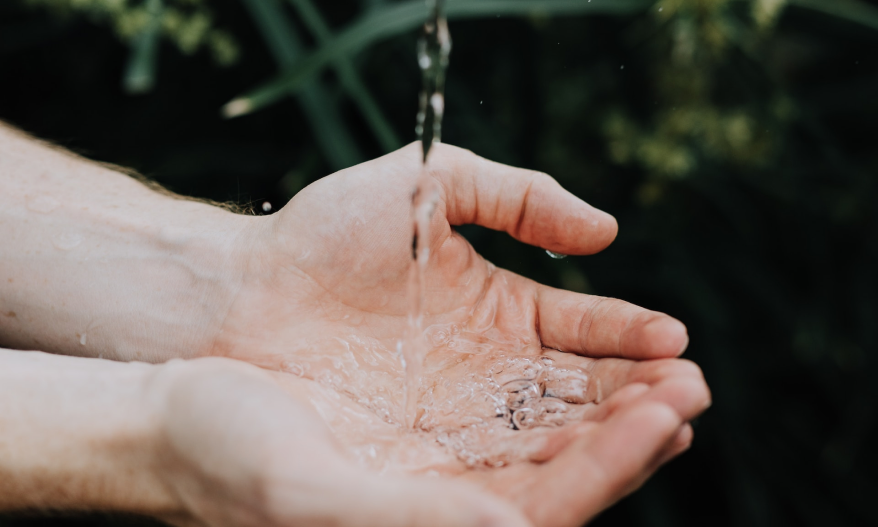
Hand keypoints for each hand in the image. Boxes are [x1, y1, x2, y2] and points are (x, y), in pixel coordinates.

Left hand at [206, 143, 709, 522]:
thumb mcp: (431, 186)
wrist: (242, 294)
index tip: (672, 337)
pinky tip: (589, 455)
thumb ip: (519, 196)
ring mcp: (459, 422)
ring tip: (663, 424)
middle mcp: (490, 377)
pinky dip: (548, 468)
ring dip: (610, 435)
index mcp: (501, 316)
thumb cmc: (325, 236)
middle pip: (582, 396)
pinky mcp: (423, 463)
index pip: (582, 333)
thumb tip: (605, 231)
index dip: (628, 335)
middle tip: (688, 392)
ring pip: (552, 439)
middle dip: (639, 395)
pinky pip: (499, 471)